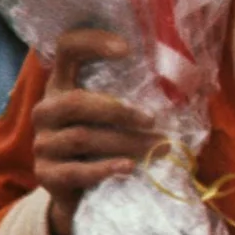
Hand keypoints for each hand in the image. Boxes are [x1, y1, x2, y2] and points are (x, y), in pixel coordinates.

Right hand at [32, 30, 158, 234]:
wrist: (78, 191)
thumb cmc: (104, 143)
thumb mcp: (113, 116)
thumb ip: (132, 96)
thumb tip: (191, 81)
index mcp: (61, 85)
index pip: (66, 49)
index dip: (91, 43)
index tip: (127, 49)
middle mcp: (46, 110)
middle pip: (76, 101)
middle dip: (120, 111)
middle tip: (153, 120)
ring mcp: (43, 143)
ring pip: (83, 138)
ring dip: (127, 143)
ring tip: (159, 148)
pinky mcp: (46, 175)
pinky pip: (76, 171)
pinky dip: (105, 169)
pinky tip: (129, 167)